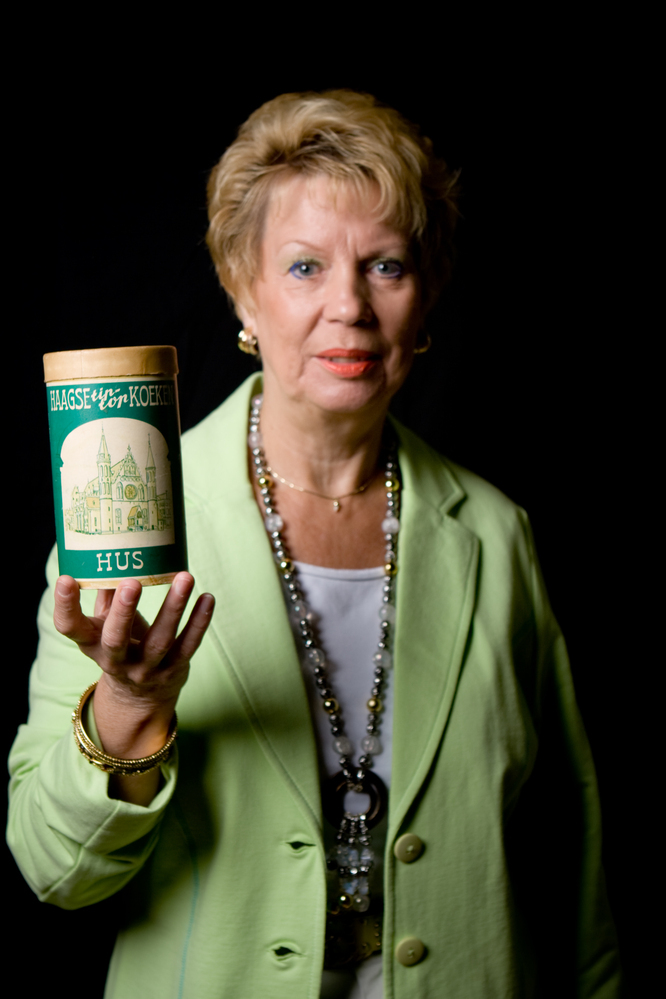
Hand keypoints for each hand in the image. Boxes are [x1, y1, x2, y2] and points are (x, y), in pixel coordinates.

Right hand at [55, 572, 213, 761]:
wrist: (139, 698)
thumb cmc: (119, 645)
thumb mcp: (103, 625)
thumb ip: (105, 592)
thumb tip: (108, 551)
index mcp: (91, 645)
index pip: (69, 628)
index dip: (65, 606)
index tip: (66, 579)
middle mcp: (116, 661)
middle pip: (115, 640)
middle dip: (123, 612)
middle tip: (131, 583)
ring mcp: (146, 669)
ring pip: (160, 640)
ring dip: (173, 608)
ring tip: (185, 577)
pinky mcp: (174, 670)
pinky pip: (188, 645)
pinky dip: (199, 621)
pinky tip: (207, 598)